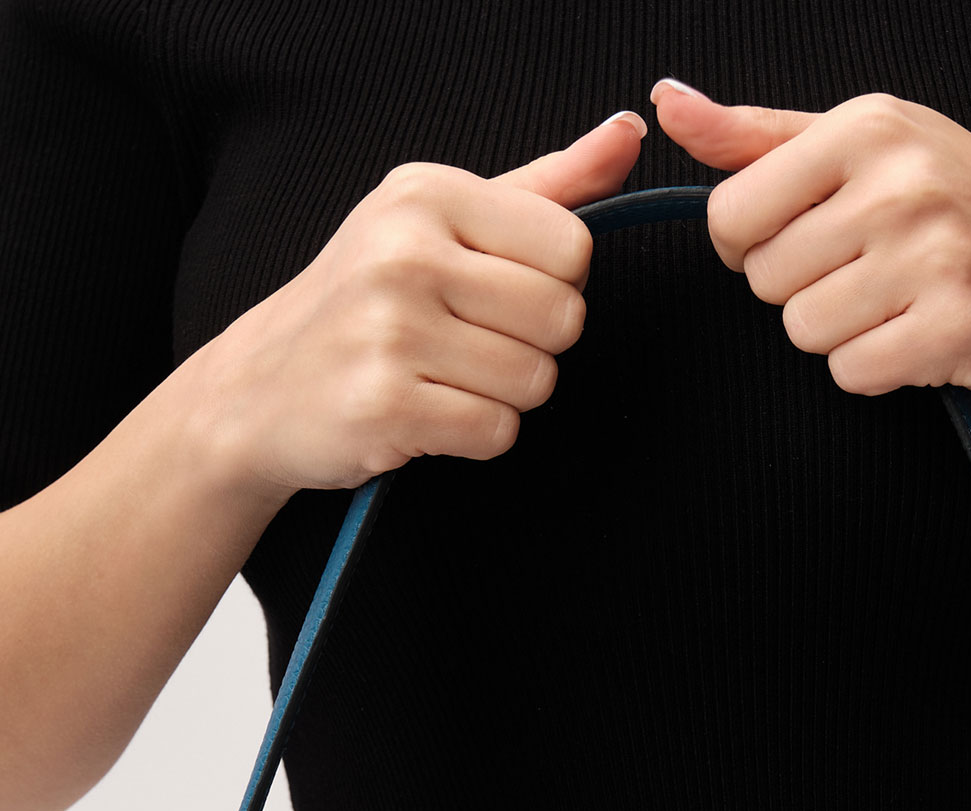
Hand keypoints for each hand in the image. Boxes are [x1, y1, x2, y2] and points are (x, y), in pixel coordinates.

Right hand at [187, 112, 646, 499]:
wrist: (262, 385)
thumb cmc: (369, 300)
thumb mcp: (446, 220)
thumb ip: (547, 186)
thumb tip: (629, 134)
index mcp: (427, 194)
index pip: (572, 248)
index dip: (553, 285)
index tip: (497, 292)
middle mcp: (405, 252)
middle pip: (563, 318)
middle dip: (534, 346)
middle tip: (470, 343)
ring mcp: (390, 330)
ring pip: (535, 381)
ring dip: (505, 396)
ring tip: (445, 377)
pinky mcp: (385, 406)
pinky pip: (496, 432)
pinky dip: (475, 436)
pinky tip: (428, 412)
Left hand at [651, 82, 970, 398]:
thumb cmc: (963, 203)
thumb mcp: (871, 144)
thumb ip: (760, 136)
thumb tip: (668, 104)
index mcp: (866, 129)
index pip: (732, 214)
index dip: (750, 246)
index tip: (798, 242)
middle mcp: (899, 184)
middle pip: (766, 281)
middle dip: (803, 290)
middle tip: (866, 274)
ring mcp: (931, 257)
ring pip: (804, 330)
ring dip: (840, 333)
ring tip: (896, 302)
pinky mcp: (953, 327)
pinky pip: (853, 372)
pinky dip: (877, 367)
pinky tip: (917, 336)